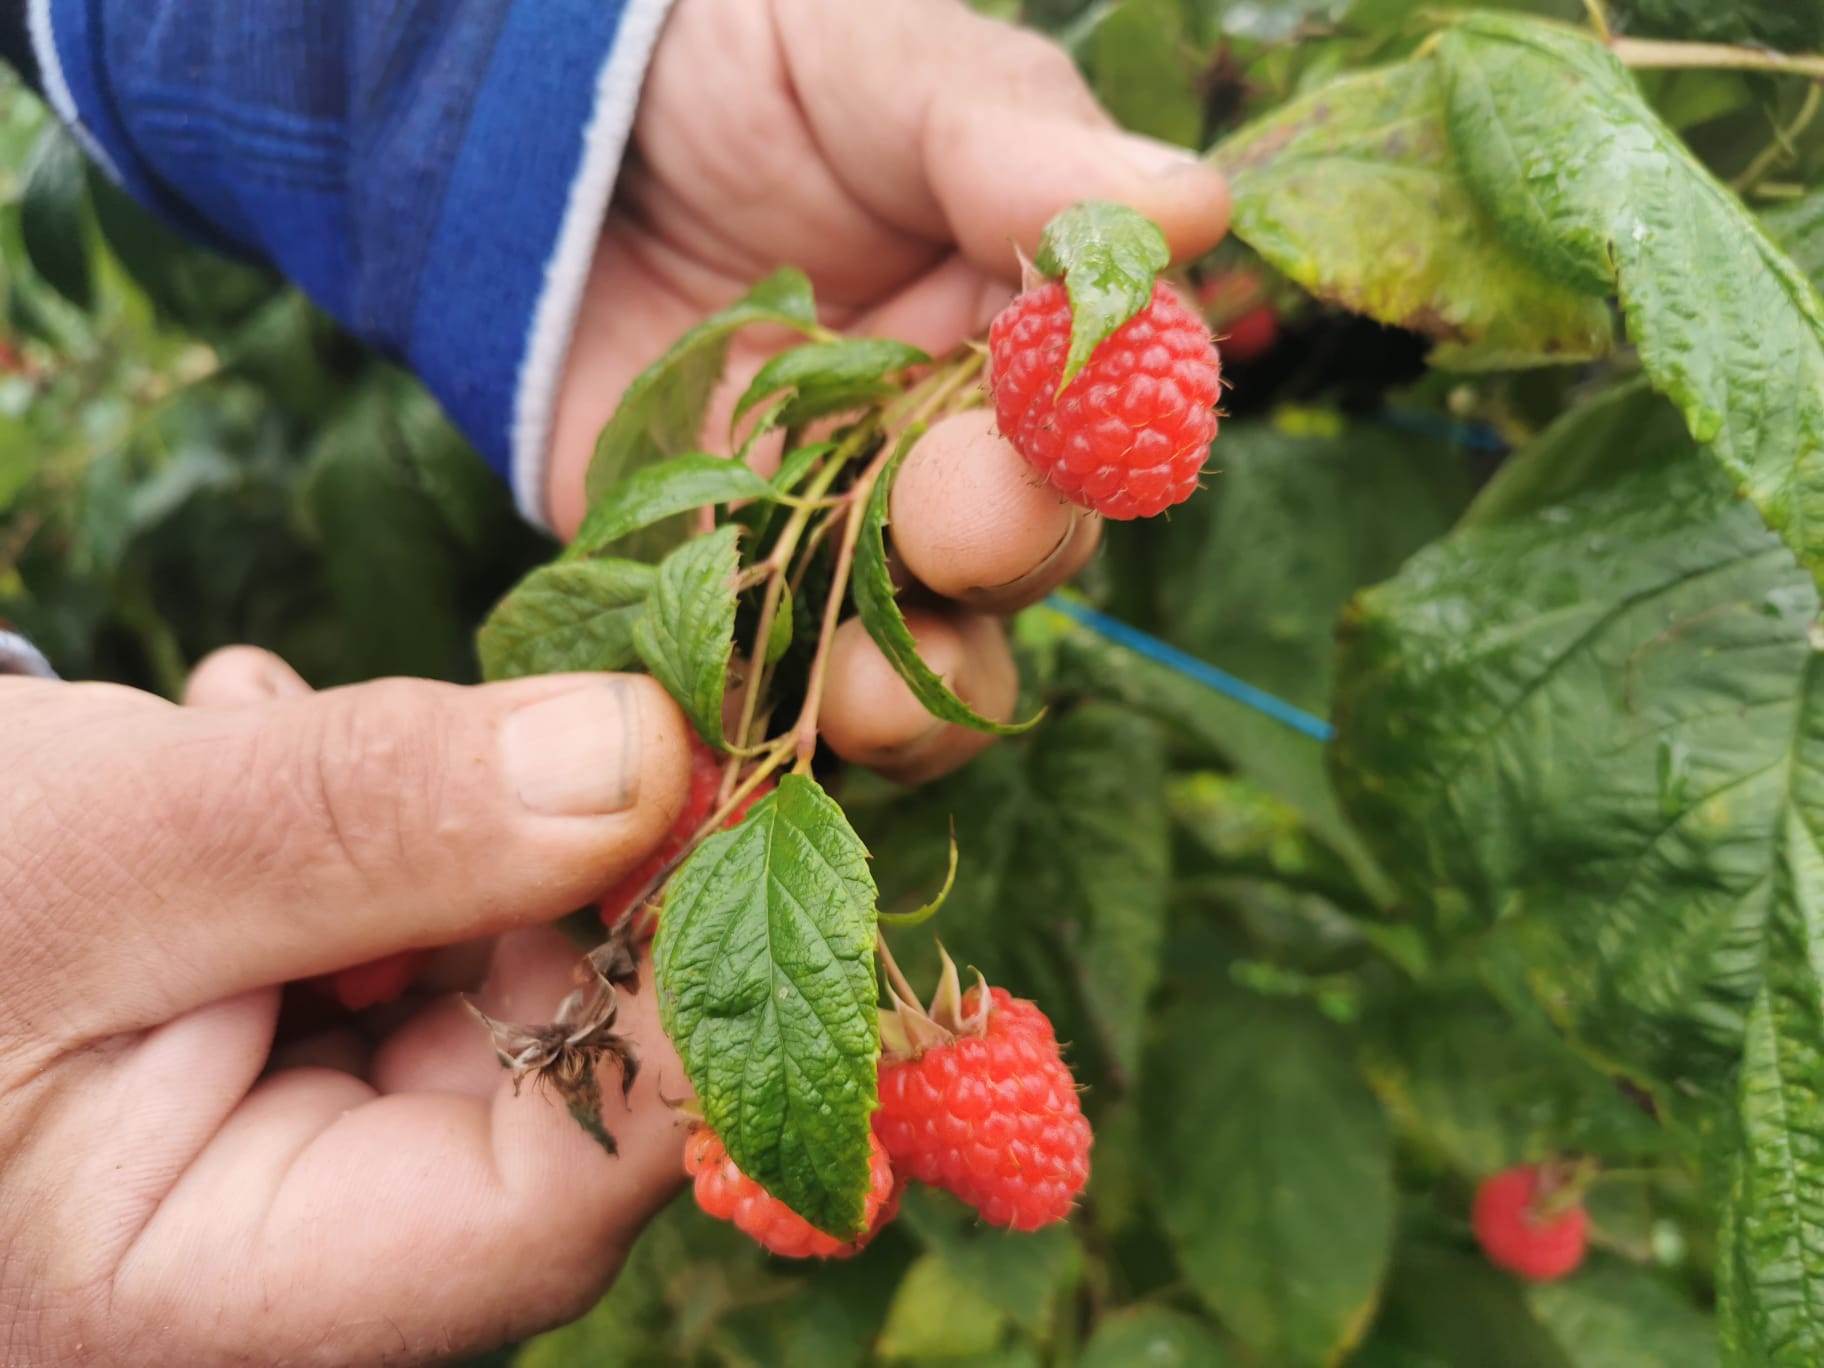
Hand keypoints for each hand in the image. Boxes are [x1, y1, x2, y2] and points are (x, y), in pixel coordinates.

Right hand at [1, 652, 697, 1363]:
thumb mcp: (102, 855)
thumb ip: (369, 817)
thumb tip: (639, 758)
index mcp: (221, 1305)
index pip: (547, 1202)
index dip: (677, 1007)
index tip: (715, 800)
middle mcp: (292, 1266)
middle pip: (545, 1080)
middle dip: (541, 880)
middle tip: (505, 713)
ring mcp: (296, 1164)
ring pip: (487, 990)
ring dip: (436, 838)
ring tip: (260, 742)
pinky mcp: (289, 1066)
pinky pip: (409, 953)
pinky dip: (371, 844)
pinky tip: (240, 762)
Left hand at [551, 0, 1229, 780]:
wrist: (541, 125)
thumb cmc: (745, 62)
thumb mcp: (885, 62)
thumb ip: (1017, 146)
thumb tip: (1194, 208)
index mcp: (1023, 332)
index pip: (1113, 413)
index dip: (1113, 438)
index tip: (1098, 432)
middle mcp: (944, 448)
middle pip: (1020, 548)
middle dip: (1003, 550)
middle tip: (962, 518)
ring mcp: (829, 529)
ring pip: (910, 649)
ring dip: (908, 689)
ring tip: (865, 693)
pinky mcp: (712, 583)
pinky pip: (750, 676)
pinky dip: (746, 715)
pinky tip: (726, 725)